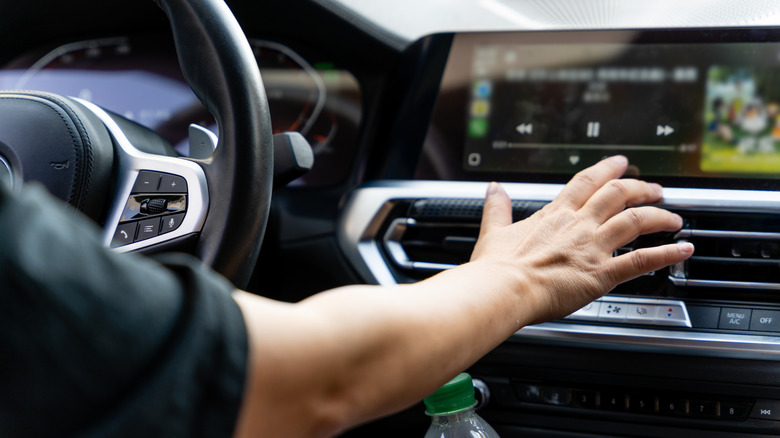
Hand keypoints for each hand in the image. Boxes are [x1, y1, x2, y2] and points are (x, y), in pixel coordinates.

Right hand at [470, 156, 693, 323]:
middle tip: (655, 189)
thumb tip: (494, 189)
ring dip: (659, 216)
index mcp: (554, 214)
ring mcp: (593, 247)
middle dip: (641, 188)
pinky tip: (683, 249)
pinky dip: (667, 254)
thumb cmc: (497, 267)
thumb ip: (497, 208)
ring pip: (635, 221)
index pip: (587, 182)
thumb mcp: (494, 230)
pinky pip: (642, 260)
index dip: (607, 169)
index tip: (620, 163)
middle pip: (618, 194)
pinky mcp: (602, 273)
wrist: (504, 289)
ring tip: (674, 217)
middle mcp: (578, 225)